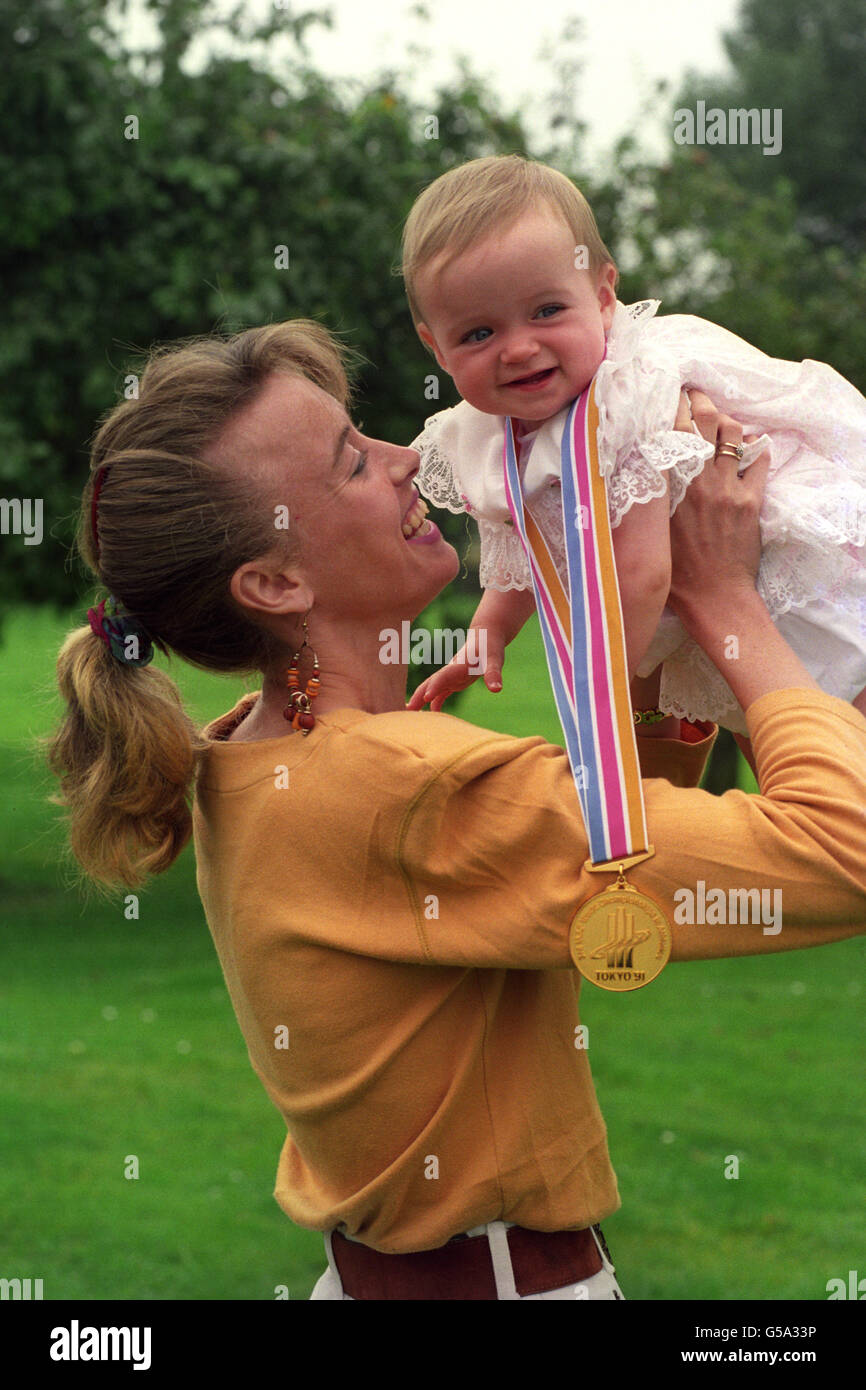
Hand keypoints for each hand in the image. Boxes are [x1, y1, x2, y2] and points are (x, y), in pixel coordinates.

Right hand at [407, 626, 505, 711]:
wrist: (486, 635)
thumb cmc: (491, 646)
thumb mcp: (495, 659)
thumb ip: (493, 673)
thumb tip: (496, 689)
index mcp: (458, 666)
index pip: (443, 676)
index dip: (435, 686)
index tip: (426, 697)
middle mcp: (450, 671)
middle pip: (429, 684)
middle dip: (418, 697)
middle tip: (406, 711)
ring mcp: (451, 676)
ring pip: (432, 689)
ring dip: (421, 701)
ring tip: (410, 715)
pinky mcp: (455, 680)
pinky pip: (441, 694)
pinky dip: (435, 703)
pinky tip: (433, 716)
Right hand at [668, 389, 771, 623]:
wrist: (714, 598)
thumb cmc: (676, 573)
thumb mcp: (650, 531)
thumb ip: (647, 498)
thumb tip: (637, 469)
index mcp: (670, 487)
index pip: (671, 430)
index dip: (672, 406)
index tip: (669, 395)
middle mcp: (699, 480)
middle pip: (703, 421)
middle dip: (699, 400)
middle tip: (694, 393)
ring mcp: (728, 488)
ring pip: (733, 434)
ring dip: (727, 421)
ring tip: (720, 421)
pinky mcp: (752, 501)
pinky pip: (760, 461)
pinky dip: (757, 448)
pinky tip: (752, 445)